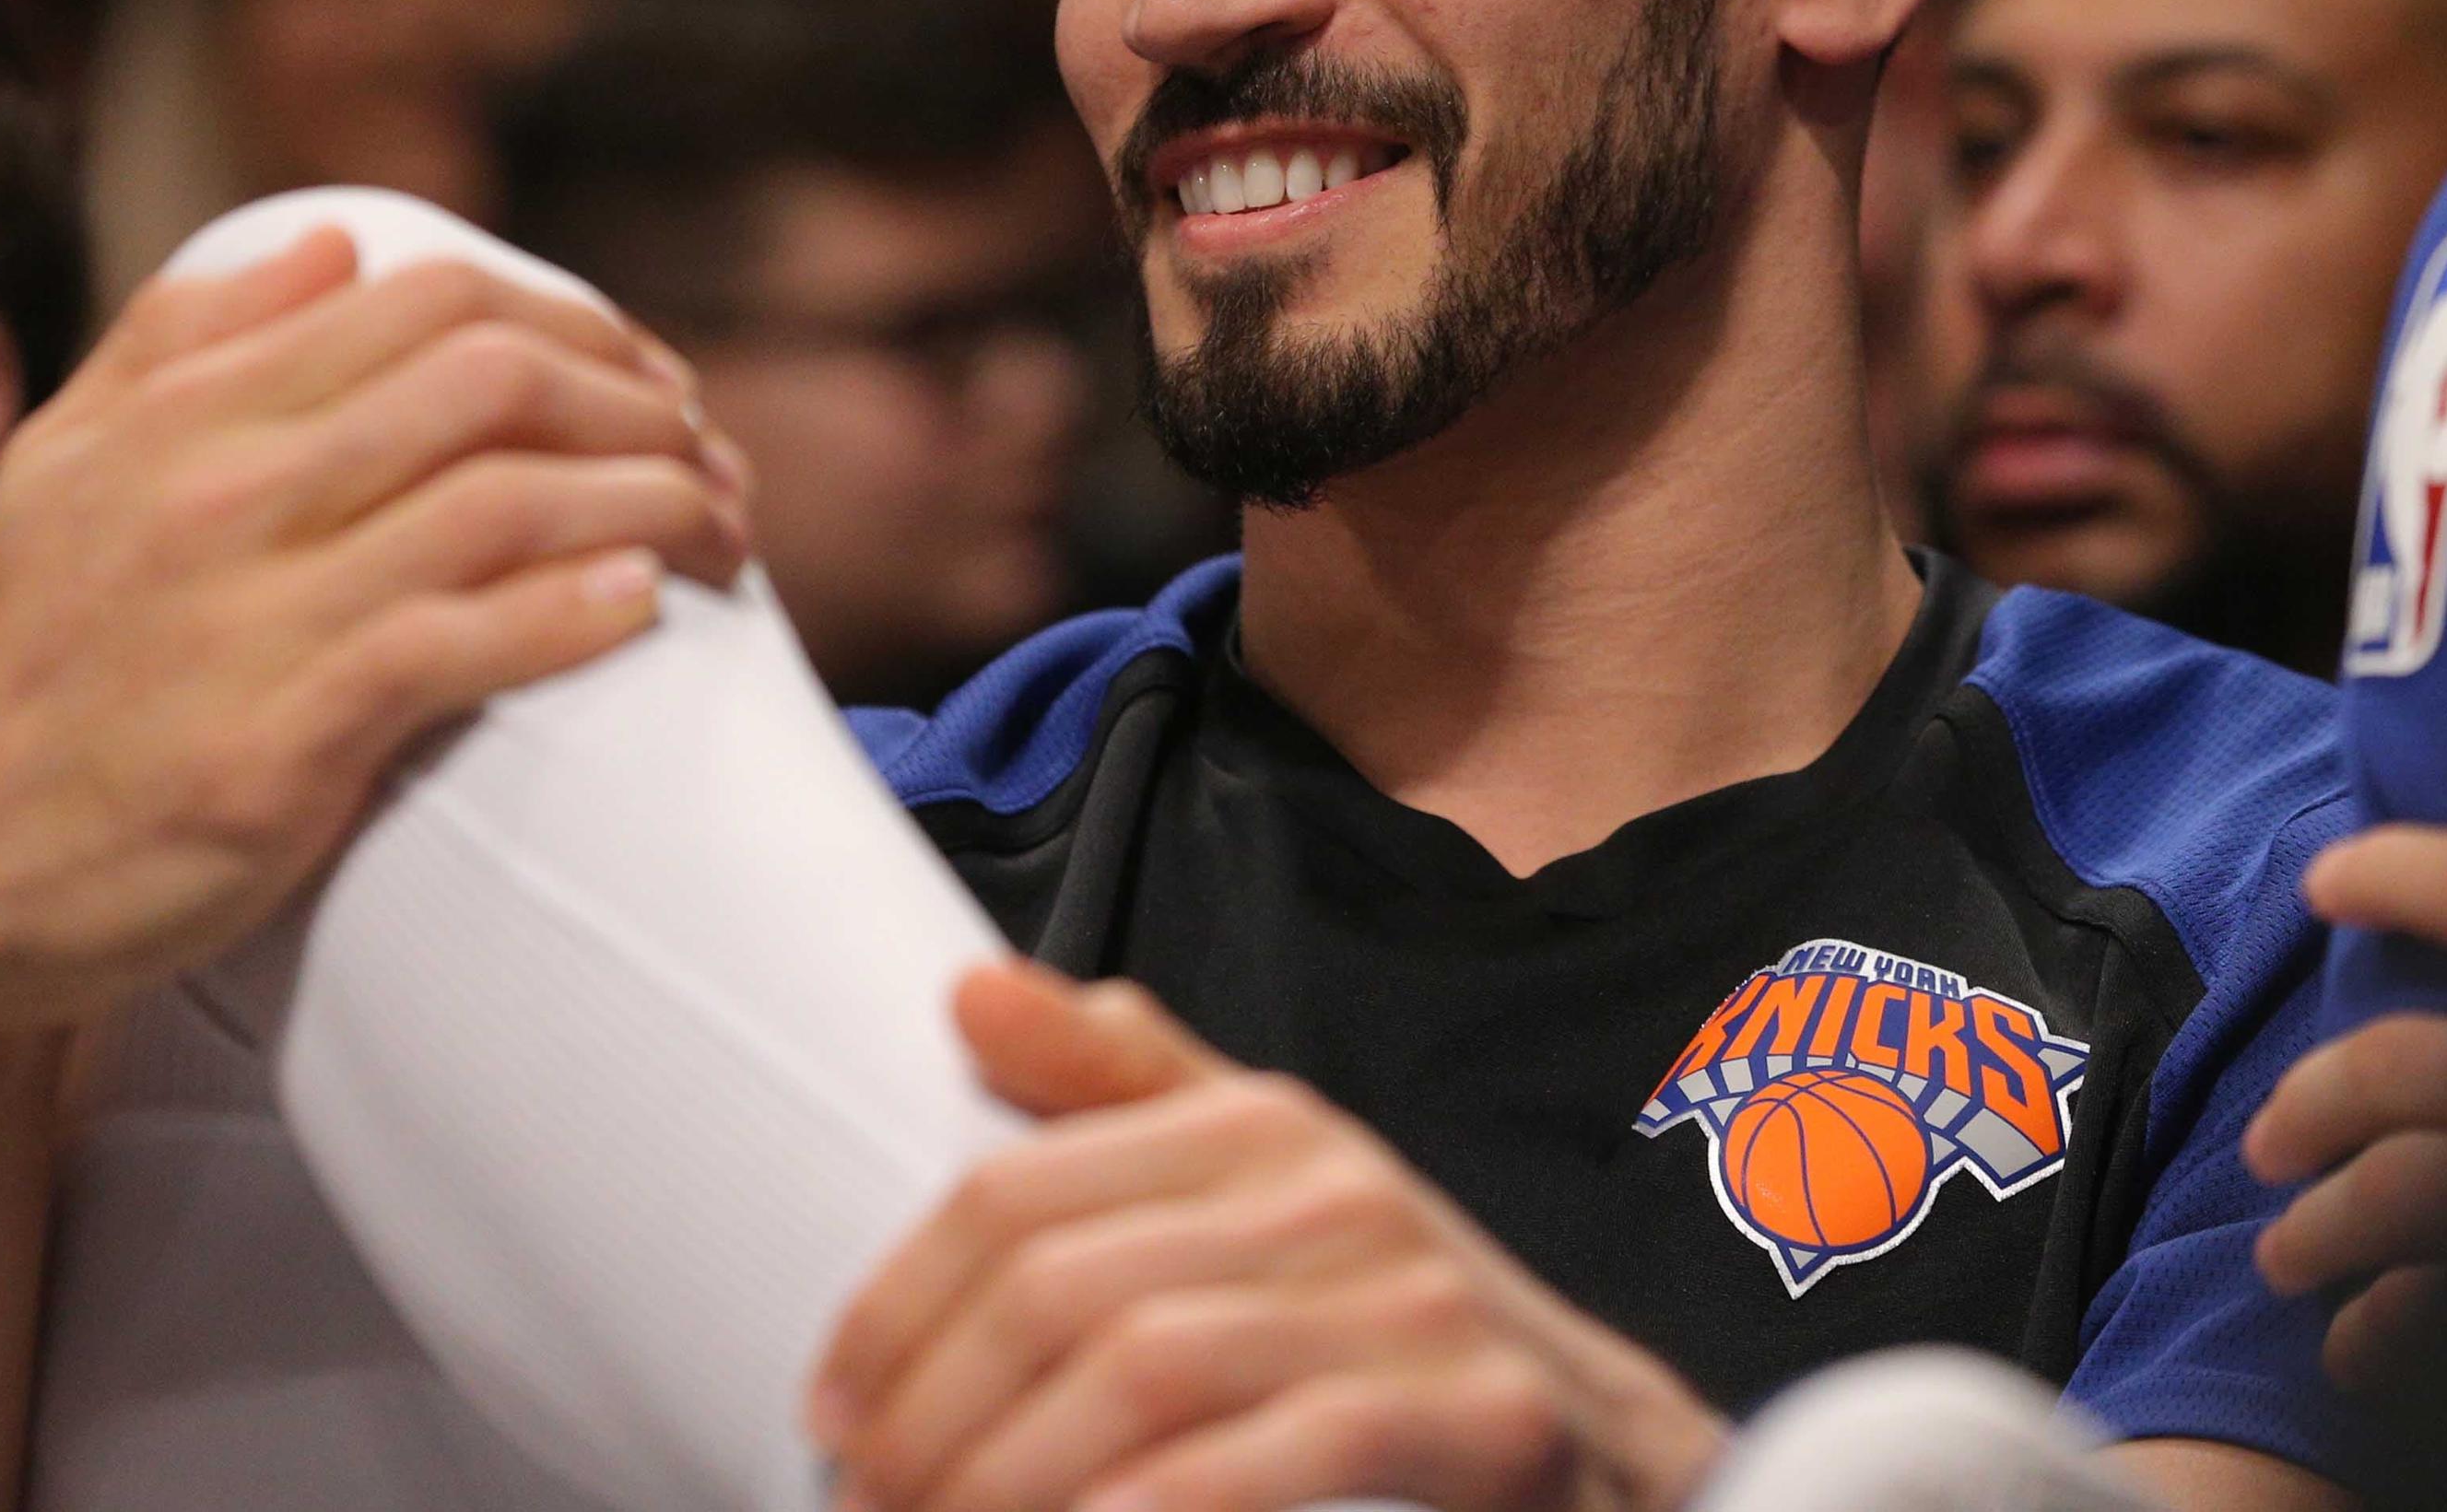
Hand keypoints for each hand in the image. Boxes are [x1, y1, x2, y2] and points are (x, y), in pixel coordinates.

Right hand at [0, 226, 753, 1045]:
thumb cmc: (39, 664)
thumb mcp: (66, 466)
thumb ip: (183, 336)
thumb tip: (333, 241)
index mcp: (185, 412)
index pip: (427, 300)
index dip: (572, 321)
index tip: (649, 379)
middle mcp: (220, 490)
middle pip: (492, 379)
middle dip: (637, 406)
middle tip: (711, 458)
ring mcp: (253, 612)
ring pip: (504, 501)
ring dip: (648, 506)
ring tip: (718, 534)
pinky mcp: (282, 738)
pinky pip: (462, 642)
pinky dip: (574, 613)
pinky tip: (640, 605)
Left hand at [811, 961, 1725, 1511]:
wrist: (1615, 1444)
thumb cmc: (1394, 1327)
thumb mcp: (1264, 1186)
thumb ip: (1123, 1093)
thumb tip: (971, 986)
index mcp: (1258, 1121)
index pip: (1015, 1194)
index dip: (897, 1309)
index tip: (831, 1409)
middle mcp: (1328, 1187)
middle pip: (1060, 1288)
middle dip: (934, 1418)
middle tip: (866, 1506)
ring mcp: (1408, 1299)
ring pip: (1147, 1367)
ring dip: (1010, 1481)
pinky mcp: (1479, 1413)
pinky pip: (1285, 1450)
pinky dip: (1163, 1509)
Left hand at [2244, 825, 2446, 1387]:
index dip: (2413, 877)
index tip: (2323, 880)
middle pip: (2411, 1065)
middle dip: (2313, 1103)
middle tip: (2265, 1149)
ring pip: (2404, 1183)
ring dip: (2317, 1226)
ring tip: (2280, 1259)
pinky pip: (2440, 1304)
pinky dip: (2374, 1325)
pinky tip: (2352, 1344)